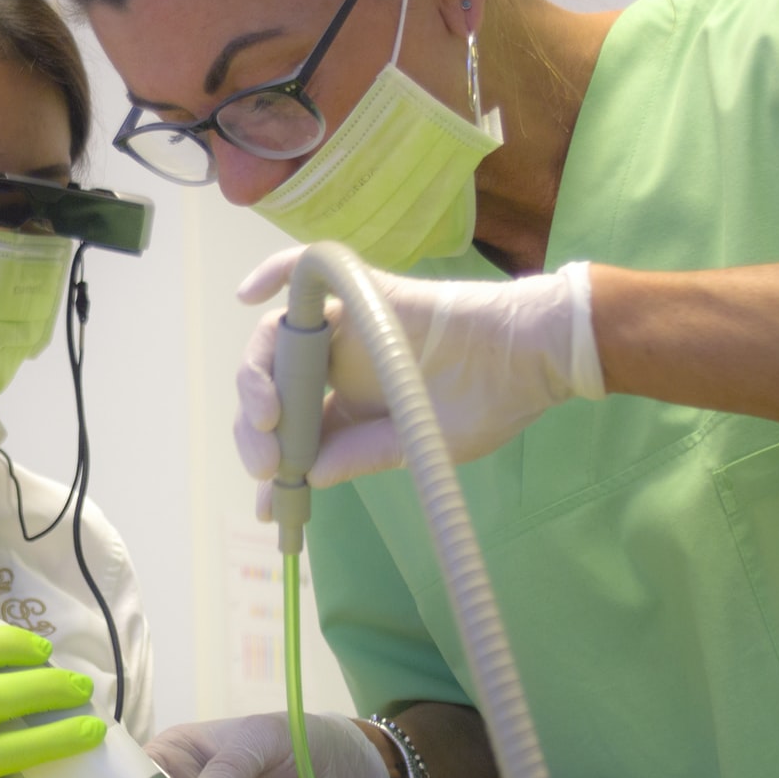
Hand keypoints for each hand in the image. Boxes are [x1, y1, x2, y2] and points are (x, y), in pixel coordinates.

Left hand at [234, 248, 602, 496]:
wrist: (529, 361)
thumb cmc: (485, 405)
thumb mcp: (413, 446)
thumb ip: (360, 456)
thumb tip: (308, 474)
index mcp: (346, 407)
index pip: (290, 431)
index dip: (272, 465)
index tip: (266, 506)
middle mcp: (335, 366)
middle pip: (272, 387)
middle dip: (256, 430)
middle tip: (268, 465)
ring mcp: (343, 328)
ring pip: (277, 340)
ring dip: (257, 379)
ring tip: (268, 418)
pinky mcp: (359, 292)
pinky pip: (307, 271)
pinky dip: (274, 274)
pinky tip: (249, 293)